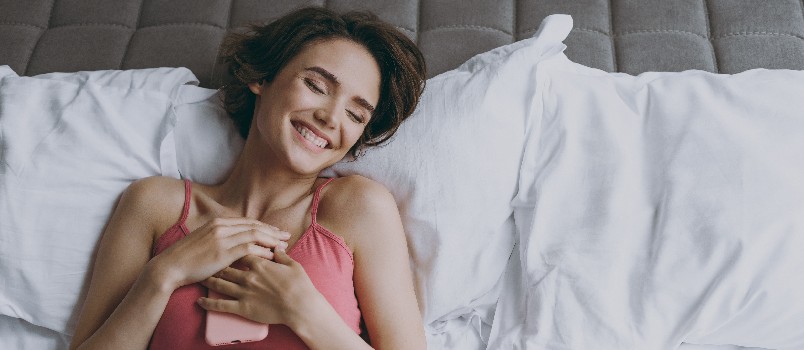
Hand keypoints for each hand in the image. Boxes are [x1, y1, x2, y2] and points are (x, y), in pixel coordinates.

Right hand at [152, 218, 290, 288]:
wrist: (170, 266)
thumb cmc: (187, 258)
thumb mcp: (204, 241)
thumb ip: (220, 238)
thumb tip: (236, 242)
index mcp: (218, 222)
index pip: (248, 222)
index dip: (264, 227)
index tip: (276, 232)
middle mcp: (222, 226)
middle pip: (254, 226)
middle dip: (272, 231)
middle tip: (287, 236)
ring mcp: (222, 238)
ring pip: (255, 235)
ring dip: (272, 240)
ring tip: (284, 246)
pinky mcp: (223, 251)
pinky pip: (249, 248)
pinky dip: (263, 251)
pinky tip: (272, 256)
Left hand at [196, 250, 318, 325]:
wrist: (301, 306)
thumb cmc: (300, 286)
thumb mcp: (293, 265)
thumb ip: (282, 256)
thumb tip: (277, 248)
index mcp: (260, 264)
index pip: (241, 251)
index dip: (234, 248)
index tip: (227, 247)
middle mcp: (248, 276)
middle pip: (226, 266)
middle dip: (216, 263)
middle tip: (207, 261)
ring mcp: (244, 292)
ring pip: (220, 283)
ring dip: (208, 280)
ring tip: (200, 277)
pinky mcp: (242, 307)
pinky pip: (221, 305)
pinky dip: (209, 303)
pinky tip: (200, 302)